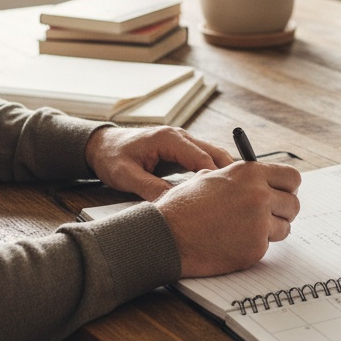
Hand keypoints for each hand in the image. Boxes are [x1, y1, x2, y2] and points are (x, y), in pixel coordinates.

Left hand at [84, 125, 233, 199]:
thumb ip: (149, 188)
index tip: (225, 196)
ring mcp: (182, 142)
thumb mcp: (125, 175)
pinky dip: (213, 173)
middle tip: (239, 196)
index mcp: (168, 138)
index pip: (201, 157)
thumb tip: (172, 204)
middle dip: (228, 173)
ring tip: (233, 196)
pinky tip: (218, 191)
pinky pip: (204, 161)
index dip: (215, 177)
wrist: (101, 145)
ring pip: (213, 156)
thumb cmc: (111, 156)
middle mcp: (180, 136)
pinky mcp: (181, 151)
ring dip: (223, 173)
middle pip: (214, 153)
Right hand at [153, 161, 301, 276]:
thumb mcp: (211, 177)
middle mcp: (259, 195)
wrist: (167, 236)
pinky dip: (254, 246)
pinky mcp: (255, 249)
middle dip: (283, 211)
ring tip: (244, 229)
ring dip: (271, 230)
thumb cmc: (184, 206)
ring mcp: (259, 224)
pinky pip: (267, 246)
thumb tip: (261, 180)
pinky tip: (232, 242)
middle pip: (293, 204)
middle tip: (268, 215)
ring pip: (284, 228)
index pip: (292, 177)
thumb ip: (240, 177)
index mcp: (250, 173)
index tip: (282, 193)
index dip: (287, 187)